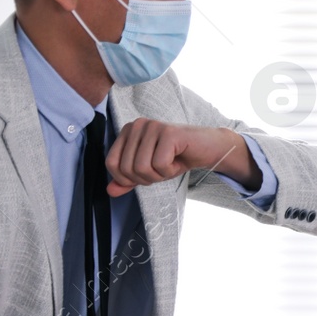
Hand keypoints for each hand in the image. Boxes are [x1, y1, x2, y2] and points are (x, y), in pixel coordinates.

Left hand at [105, 120, 246, 196]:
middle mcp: (137, 125)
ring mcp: (152, 127)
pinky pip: (159, 164)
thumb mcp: (148, 171)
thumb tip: (110, 190)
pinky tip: (177, 161)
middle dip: (146, 178)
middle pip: (127, 169)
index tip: (147, 172)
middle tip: (162, 169)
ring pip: (142, 168)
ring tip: (170, 164)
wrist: (206, 149)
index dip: (128, 178)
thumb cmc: (176, 157)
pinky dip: (170, 171)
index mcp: (127, 131)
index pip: (111, 163)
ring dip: (159, 175)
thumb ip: (128, 180)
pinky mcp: (168, 133)